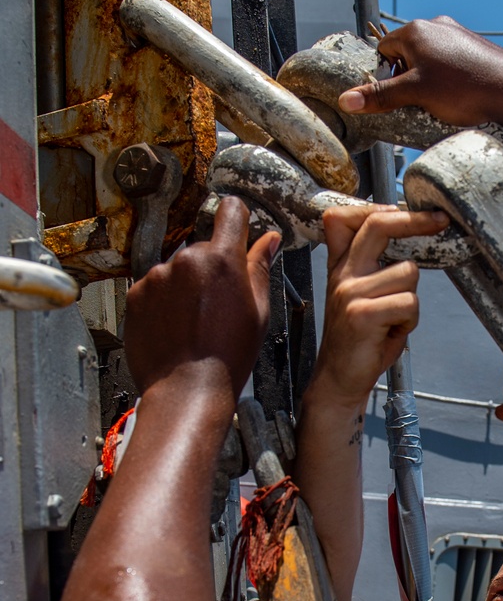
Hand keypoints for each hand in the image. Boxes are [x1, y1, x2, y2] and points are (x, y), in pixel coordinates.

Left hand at [125, 197, 275, 400]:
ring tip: (194, 322)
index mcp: (221, 259)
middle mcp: (184, 259)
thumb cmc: (228, 356)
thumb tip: (269, 240)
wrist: (187, 388)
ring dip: (185, 286)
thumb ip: (260, 268)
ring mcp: (156, 276)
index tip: (238, 231)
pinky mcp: (136, 294)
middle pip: (202, 247)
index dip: (237, 220)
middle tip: (219, 304)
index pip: (230, 211)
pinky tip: (175, 328)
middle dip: (211, 267)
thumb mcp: (258, 312)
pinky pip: (155, 288)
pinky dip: (164, 302)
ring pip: (177, 269)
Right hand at [308, 205, 448, 410]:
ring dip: (411, 300)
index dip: (376, 207)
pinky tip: (392, 333)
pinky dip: (409, 320)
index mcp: (341, 267)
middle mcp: (343, 274)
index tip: (408, 210)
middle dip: (415, 220)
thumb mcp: (362, 296)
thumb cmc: (361, 341)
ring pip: (407, 273)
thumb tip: (411, 238)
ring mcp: (350, 292)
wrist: (339, 379)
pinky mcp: (361, 313)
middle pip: (378, 226)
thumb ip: (377, 269)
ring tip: (394, 320)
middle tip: (440, 220)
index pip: (344, 219)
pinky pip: (408, 303)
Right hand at [338, 16, 502, 128]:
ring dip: (429, 80)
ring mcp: (458, 34)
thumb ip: (379, 96)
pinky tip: (460, 96)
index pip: (384, 48)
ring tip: (442, 102)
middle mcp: (436, 26)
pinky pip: (452, 63)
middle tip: (419, 102)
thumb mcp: (414, 94)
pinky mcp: (475, 47)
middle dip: (408, 78)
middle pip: (407, 53)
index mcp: (415, 31)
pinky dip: (450, 79)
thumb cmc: (462, 89)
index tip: (395, 95)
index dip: (384, 74)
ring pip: (431, 59)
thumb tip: (346, 100)